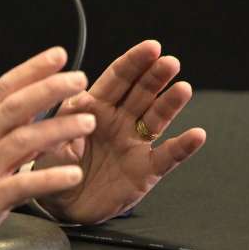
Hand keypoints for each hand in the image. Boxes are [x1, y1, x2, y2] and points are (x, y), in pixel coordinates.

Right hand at [0, 47, 95, 249]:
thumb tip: (40, 119)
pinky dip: (49, 178)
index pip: (4, 89)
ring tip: (88, 122)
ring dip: (57, 128)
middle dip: (48, 88)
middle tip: (79, 78)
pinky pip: (21, 185)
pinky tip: (73, 174)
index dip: (31, 69)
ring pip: (22, 140)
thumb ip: (6, 135)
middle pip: (15, 106)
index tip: (58, 55)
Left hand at [33, 39, 207, 223]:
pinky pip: (167, 156)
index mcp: (95, 106)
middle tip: (170, 61)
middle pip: (142, 92)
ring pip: (157, 118)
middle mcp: (119, 120)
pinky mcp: (145, 170)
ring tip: (183, 89)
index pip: (118, 78)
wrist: (61, 203)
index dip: (134, 62)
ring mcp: (134, 143)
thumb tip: (77, 97)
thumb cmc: (54, 165)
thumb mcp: (51, 138)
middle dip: (155, 75)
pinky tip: (197, 135)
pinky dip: (183, 146)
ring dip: (171, 103)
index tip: (151, 47)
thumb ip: (64, 119)